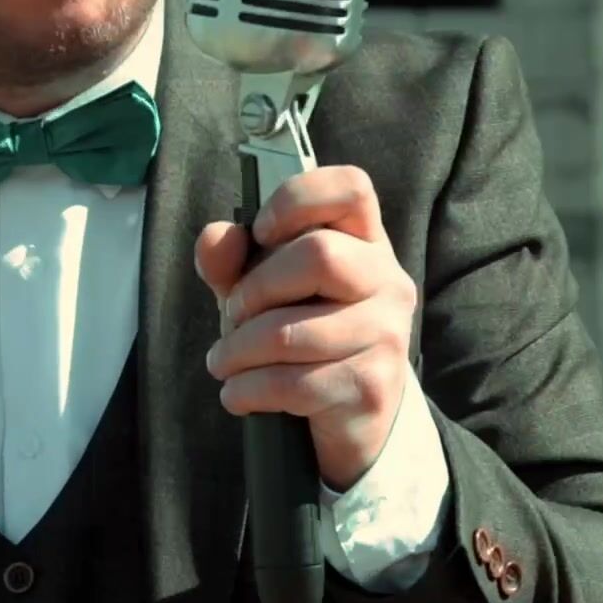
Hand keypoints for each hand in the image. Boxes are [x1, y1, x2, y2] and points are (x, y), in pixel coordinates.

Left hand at [193, 163, 419, 492]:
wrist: (354, 415)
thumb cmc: (305, 334)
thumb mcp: (263, 290)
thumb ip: (234, 259)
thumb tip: (216, 238)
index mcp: (365, 242)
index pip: (352, 187)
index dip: (298, 199)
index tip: (261, 231)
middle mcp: (387, 282)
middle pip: (320, 255)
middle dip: (255, 289)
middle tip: (233, 316)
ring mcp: (386, 336)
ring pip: (293, 333)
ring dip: (238, 351)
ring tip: (224, 363)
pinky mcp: (371, 387)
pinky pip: (293, 384)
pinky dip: (247, 391)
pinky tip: (238, 394)